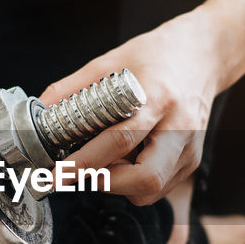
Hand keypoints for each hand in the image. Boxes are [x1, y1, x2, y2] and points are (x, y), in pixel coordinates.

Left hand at [40, 8, 220, 205]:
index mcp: (158, 98)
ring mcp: (189, 148)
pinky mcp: (192, 160)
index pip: (120, 140)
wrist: (203, 54)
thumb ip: (72, 88)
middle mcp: (179, 128)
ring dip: (119, 184)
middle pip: (145, 179)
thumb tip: (41, 112)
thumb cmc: (158, 56)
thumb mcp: (111, 61)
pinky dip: (134, 181)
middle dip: (105, 183)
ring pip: (152, 190)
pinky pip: (158, 186)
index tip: (56, 174)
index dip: (84, 163)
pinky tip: (126, 159)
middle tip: (80, 171)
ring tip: (105, 159)